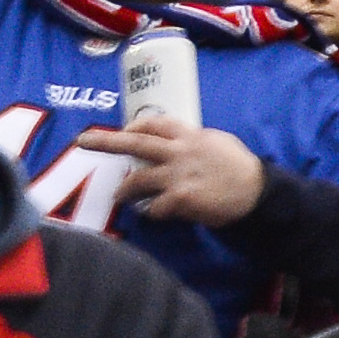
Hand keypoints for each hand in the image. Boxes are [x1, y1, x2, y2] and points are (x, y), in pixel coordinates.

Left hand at [76, 120, 268, 225]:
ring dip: (124, 190)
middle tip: (83, 140)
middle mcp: (180, 153)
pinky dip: (152, 212)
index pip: (156, 123)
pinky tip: (158, 213)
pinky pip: (153, 208)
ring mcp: (177, 176)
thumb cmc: (239, 168)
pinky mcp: (179, 199)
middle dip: (106, 142)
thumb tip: (175, 145)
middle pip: (136, 144)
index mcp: (191, 136)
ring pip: (136, 181)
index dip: (136, 126)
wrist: (255, 193)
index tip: (125, 130)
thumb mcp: (218, 143)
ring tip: (119, 196)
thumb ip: (194, 143)